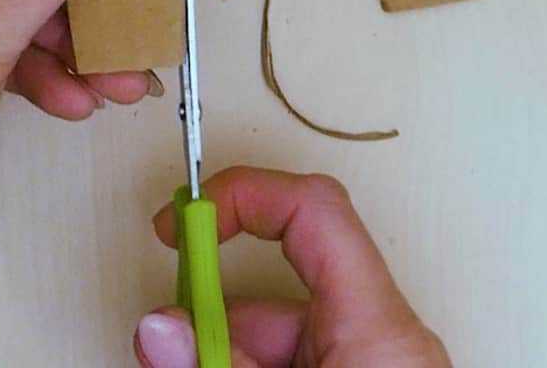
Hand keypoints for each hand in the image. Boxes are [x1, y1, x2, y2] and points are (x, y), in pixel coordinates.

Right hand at [133, 167, 449, 367]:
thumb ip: (222, 362)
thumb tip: (161, 328)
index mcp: (381, 327)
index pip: (313, 209)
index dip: (242, 196)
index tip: (185, 222)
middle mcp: (385, 336)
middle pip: (280, 284)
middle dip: (211, 308)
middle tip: (163, 336)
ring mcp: (377, 362)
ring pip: (282, 329)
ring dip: (226, 346)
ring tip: (181, 362)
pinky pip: (303, 357)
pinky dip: (258, 364)